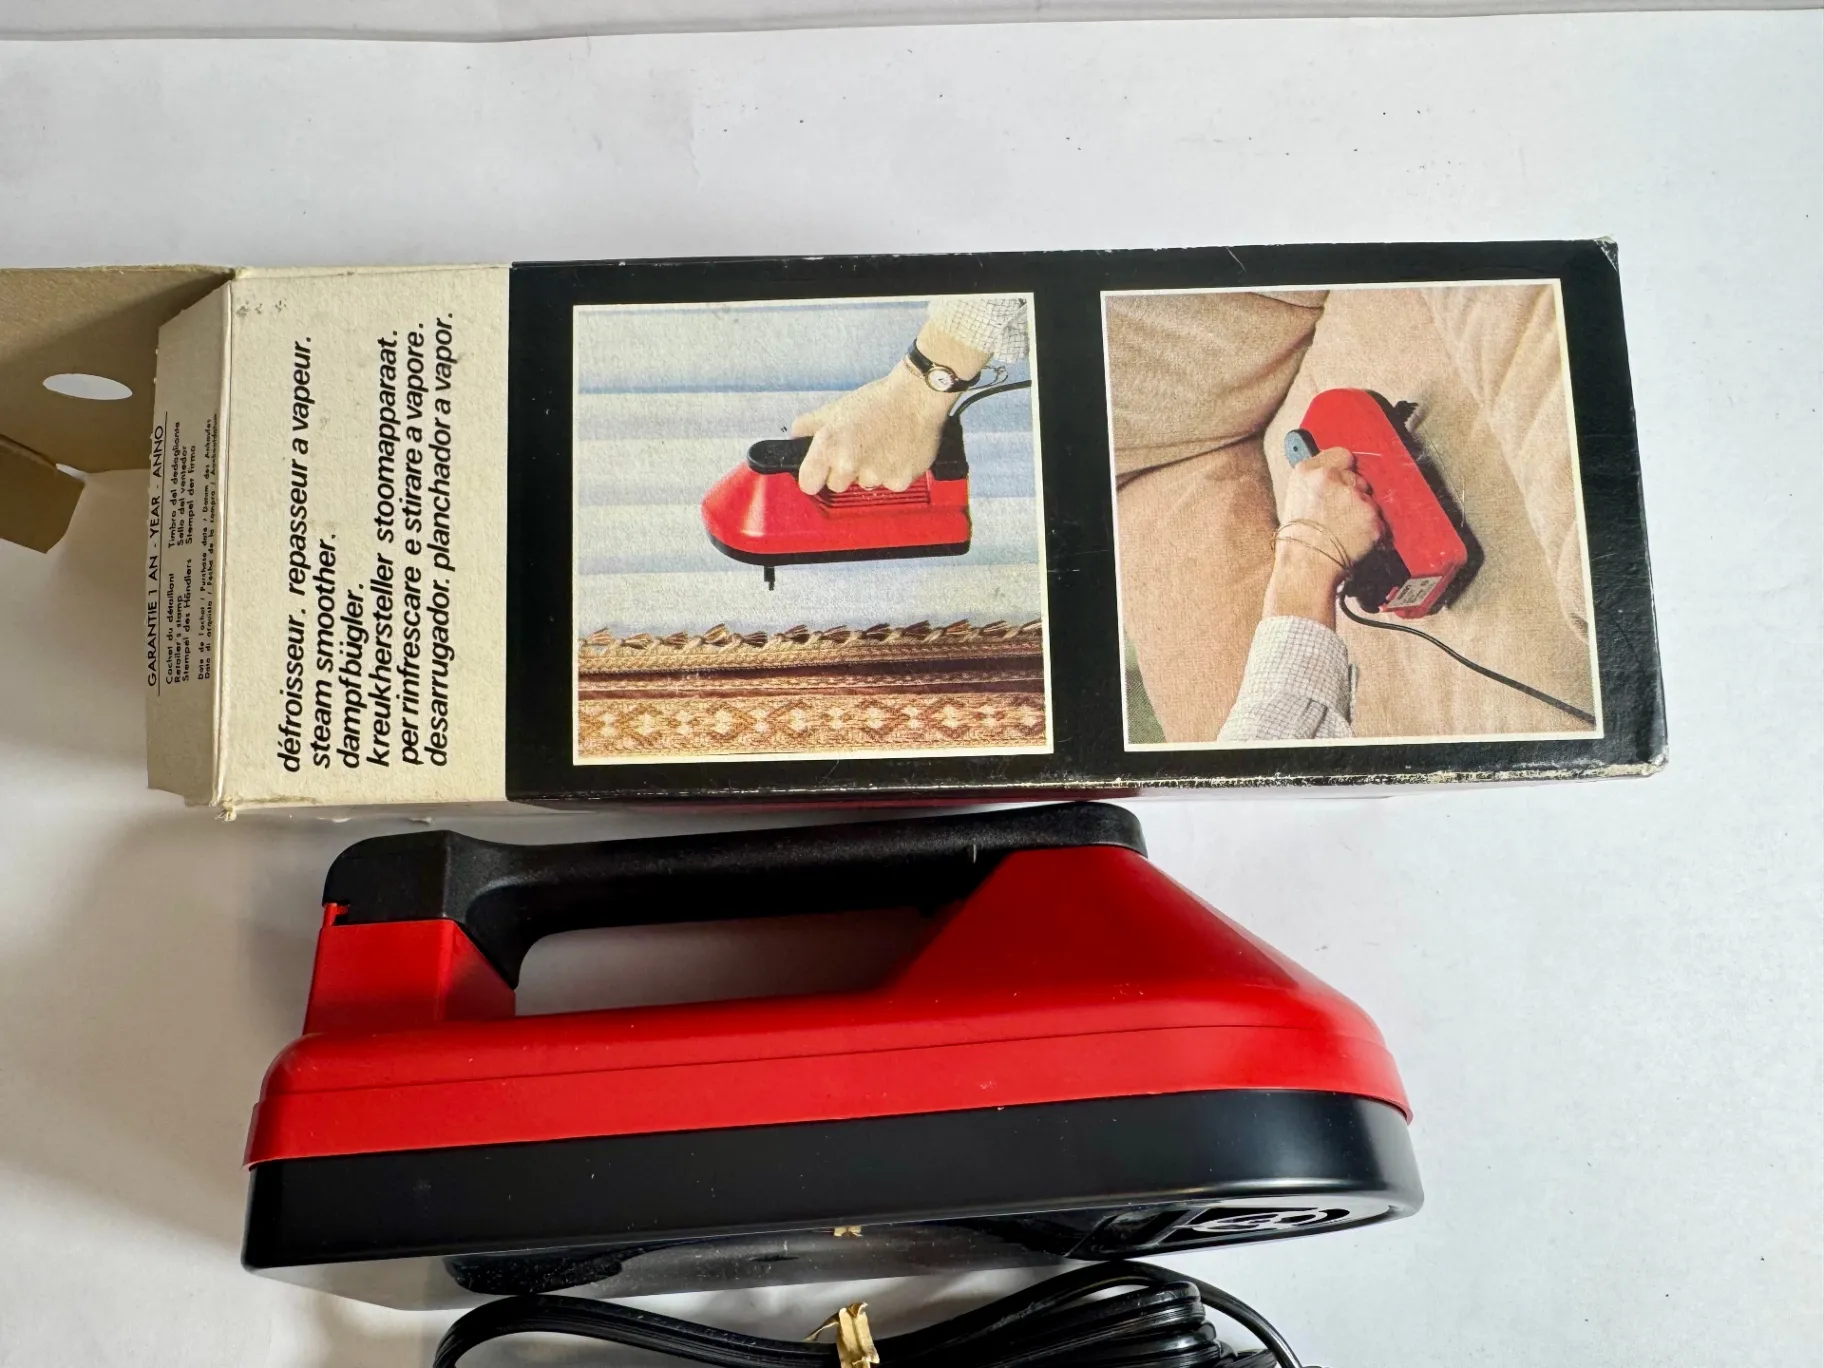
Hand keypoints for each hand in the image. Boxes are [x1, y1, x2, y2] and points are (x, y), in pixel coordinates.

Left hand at [791, 322, 990, 494]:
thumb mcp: (837, 408)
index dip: (814, 477)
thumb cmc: (878, 401)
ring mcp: (875, 475)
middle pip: (836, 486)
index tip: (821, 471)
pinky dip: (893, 472)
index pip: (808, 484)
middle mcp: (849, 464)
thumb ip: (810, 424)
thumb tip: (795, 433)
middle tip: (859, 448)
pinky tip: (898, 451)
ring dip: (871, 471)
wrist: (917, 397)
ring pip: (865, 485)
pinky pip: (889, 485)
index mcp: (829, 446)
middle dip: (844, 472)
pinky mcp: (899, 481)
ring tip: (882, 446)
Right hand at [1265, 447, 1385, 627]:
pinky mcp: (1371, 517)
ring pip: (1370, 499)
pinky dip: (1371, 530)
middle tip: (1338, 515)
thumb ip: (1316, 482)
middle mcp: (1331, 479)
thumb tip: (1338, 475)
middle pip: (1359, 478)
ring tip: (1343, 530)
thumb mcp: (1295, 500)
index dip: (1345, 470)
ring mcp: (1354, 497)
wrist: (1304, 569)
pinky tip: (1353, 539)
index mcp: (1307, 472)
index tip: (1344, 480)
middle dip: (1354, 494)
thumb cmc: (1296, 541)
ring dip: (1363, 512)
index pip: (1342, 455)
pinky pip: (1379, 519)